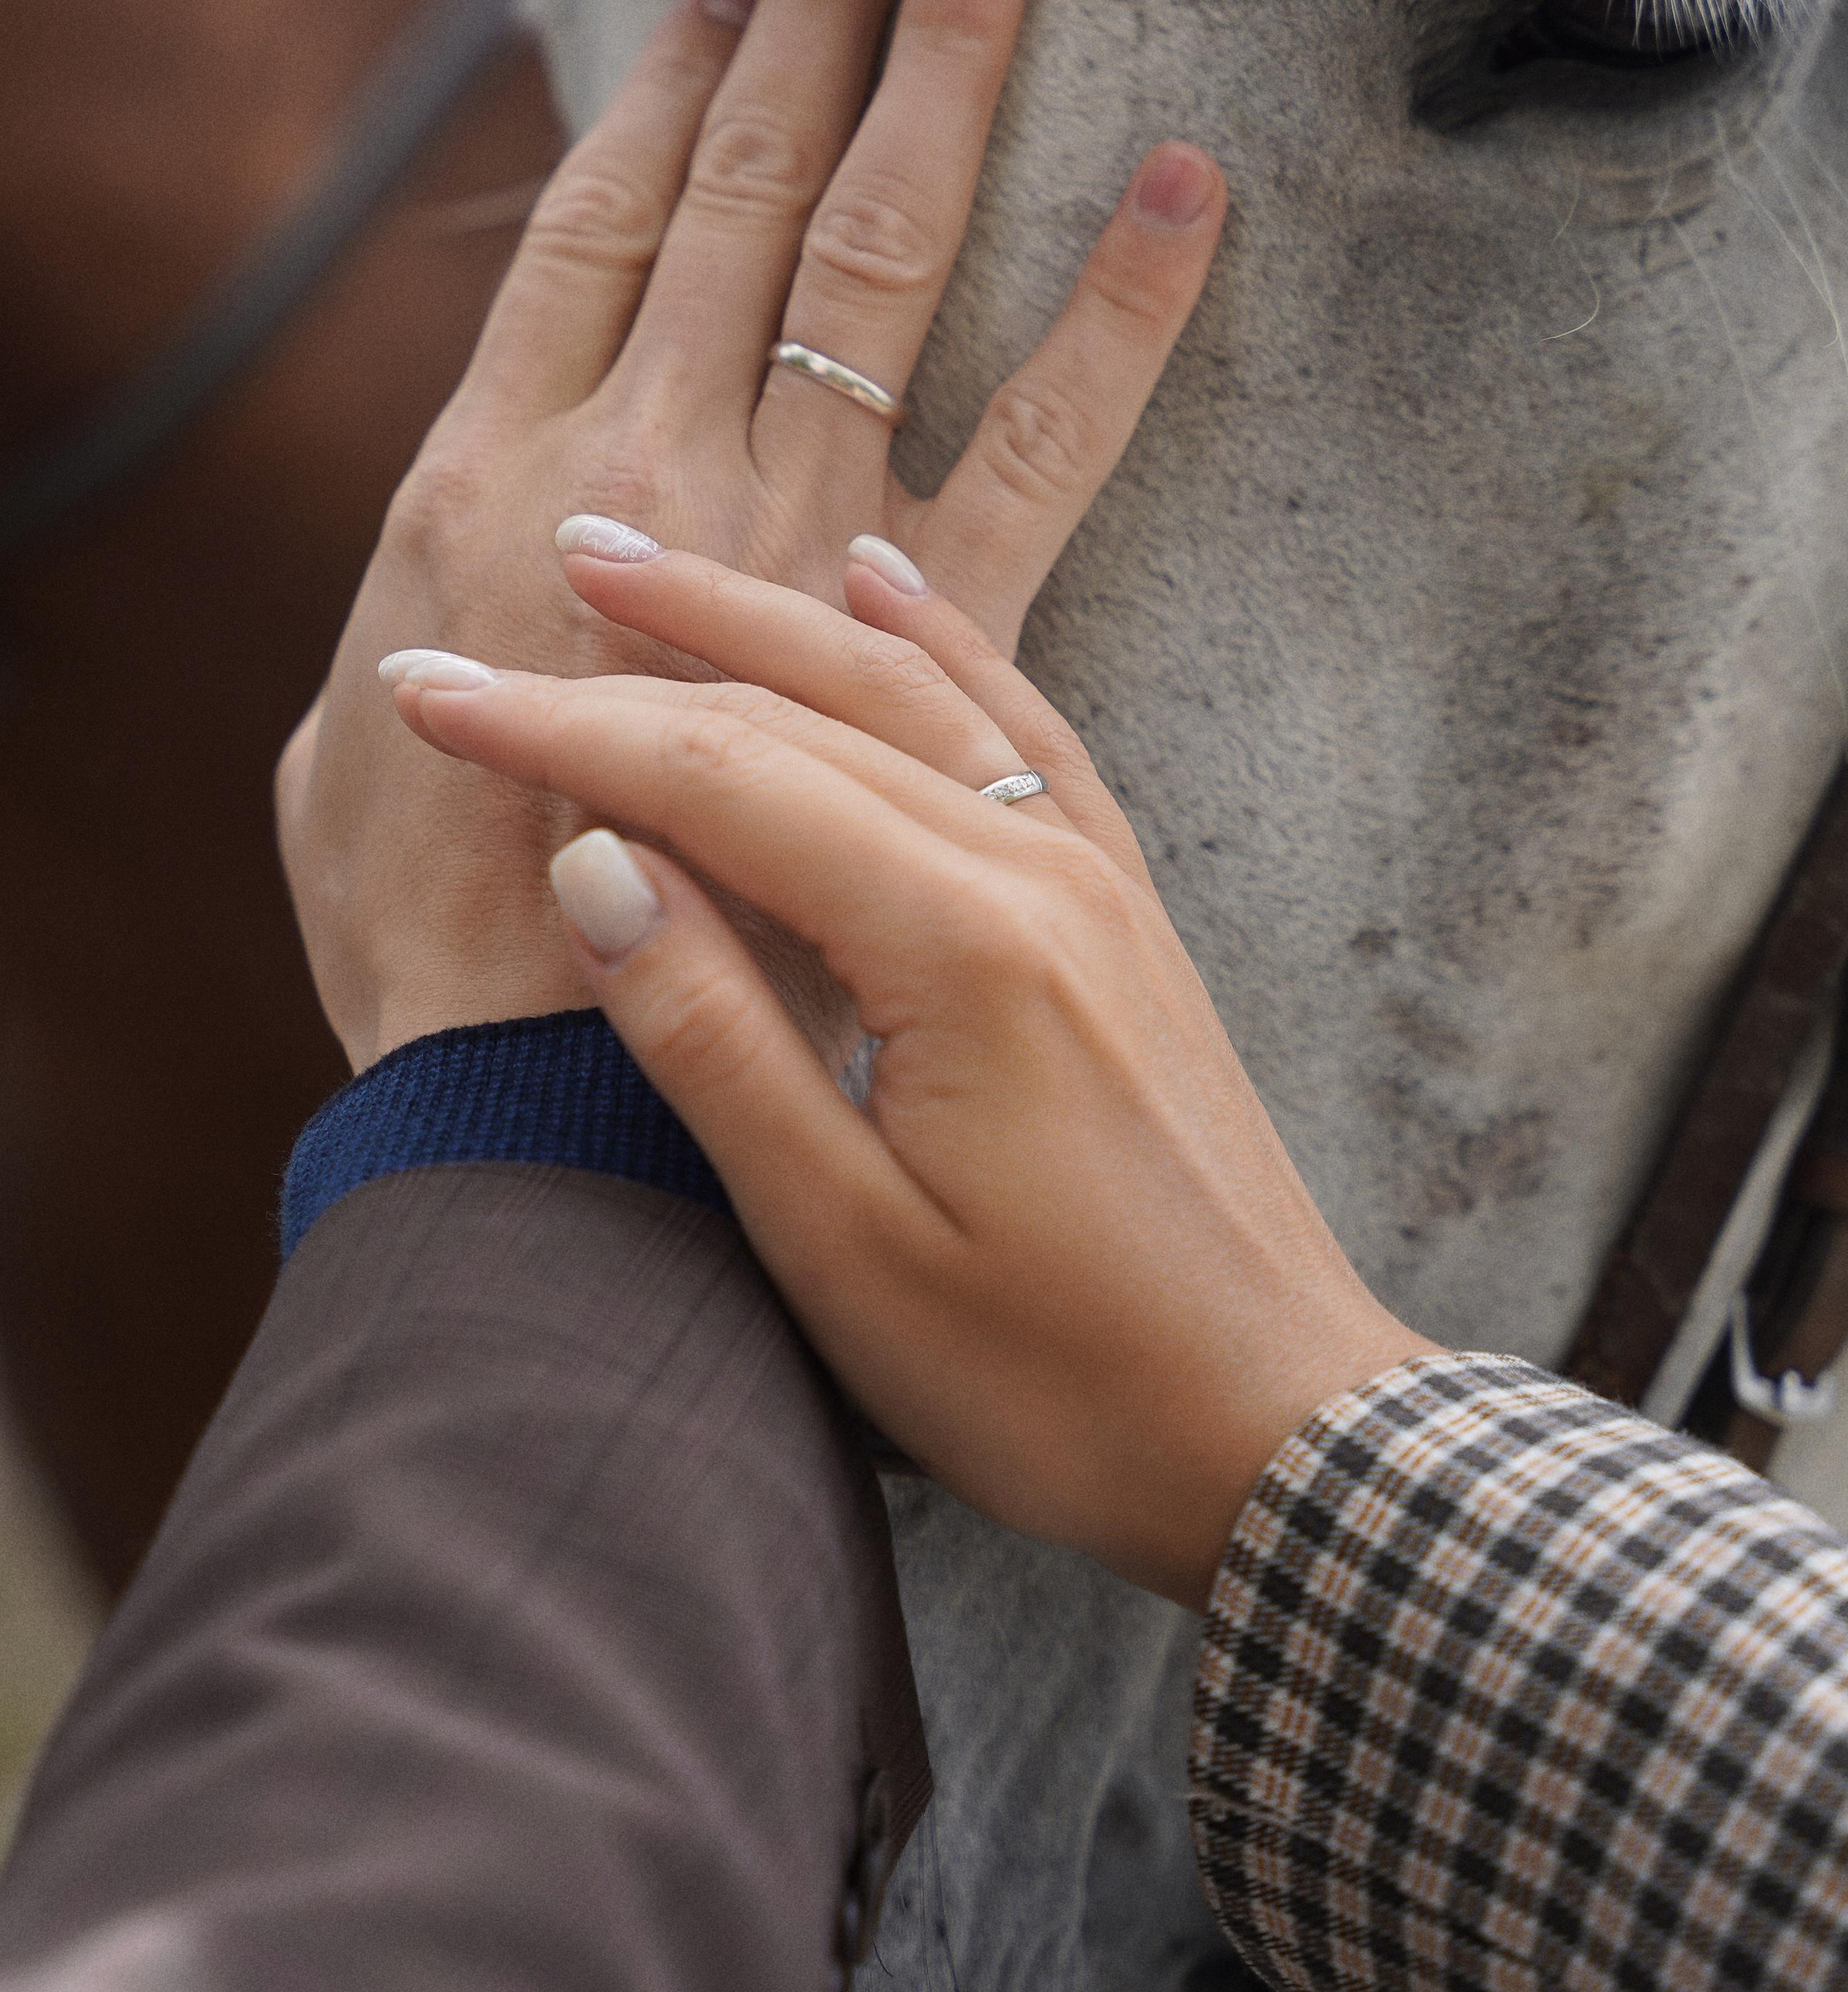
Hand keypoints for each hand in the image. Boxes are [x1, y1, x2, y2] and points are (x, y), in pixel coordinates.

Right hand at [277, 0, 1226, 1070]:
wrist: (598, 1185)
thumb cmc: (445, 1018)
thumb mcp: (343, 818)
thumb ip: (418, 652)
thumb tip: (475, 559)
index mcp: (505, 513)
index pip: (601, 234)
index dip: (665, 83)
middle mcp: (670, 501)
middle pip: (753, 210)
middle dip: (820, 21)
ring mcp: (829, 574)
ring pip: (892, 282)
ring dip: (945, 92)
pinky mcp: (966, 675)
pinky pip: (1052, 467)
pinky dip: (1113, 322)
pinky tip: (1178, 196)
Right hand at [382, 545, 1435, 1609]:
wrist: (1274, 1429)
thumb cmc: (1056, 1380)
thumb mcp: (845, 1245)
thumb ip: (714, 1038)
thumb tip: (592, 865)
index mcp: (962, 948)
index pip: (722, 782)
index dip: (560, 731)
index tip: (429, 694)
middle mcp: (1037, 874)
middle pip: (801, 716)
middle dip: (632, 659)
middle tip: (489, 619)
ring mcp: (1092, 882)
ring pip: (904, 694)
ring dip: (763, 618)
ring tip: (636, 561)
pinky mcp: (1120, 914)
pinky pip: (1017, 728)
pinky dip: (935, 642)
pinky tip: (879, 582)